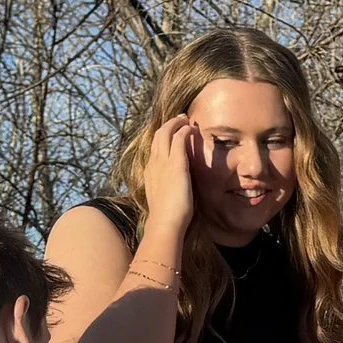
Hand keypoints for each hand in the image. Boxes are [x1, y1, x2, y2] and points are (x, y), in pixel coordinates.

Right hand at [141, 113, 200, 239]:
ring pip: (165, 133)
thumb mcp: (163, 199)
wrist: (165, 223)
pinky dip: (184, 130)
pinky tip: (191, 128)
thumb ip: (168, 190)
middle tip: (179, 120)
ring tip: (185, 120)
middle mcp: (153, 164)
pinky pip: (178, 139)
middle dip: (168, 125)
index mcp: (150, 172)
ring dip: (176, 124)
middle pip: (157, 136)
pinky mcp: (176, 164)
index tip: (171, 134)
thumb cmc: (167, 218)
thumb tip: (176, 191)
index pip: (154, 149)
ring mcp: (163, 162)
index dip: (162, 138)